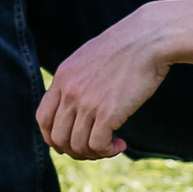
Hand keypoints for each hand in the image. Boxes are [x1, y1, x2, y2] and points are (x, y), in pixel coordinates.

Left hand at [37, 7, 170, 159]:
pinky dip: (108, 151)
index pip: (43, 119)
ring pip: (78, 146)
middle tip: (94, 150)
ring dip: (94, 154)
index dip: (53, 138)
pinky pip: (98, 145)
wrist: (150, 38)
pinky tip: (121, 144)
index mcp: (63, 77)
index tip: (69, 144)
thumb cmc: (127, 47)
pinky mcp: (107, 112)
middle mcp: (70, 91)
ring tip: (111, 146)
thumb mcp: (90, 57)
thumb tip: (78, 104)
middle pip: (57, 137)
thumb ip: (78, 79)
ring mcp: (86, 102)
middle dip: (74, 151)